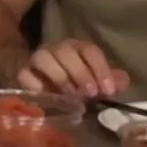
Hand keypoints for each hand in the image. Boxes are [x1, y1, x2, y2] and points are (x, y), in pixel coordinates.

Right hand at [16, 38, 130, 97]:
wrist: (51, 90)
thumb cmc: (78, 85)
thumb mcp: (97, 83)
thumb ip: (110, 82)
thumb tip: (122, 82)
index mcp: (78, 49)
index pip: (89, 50)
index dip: (100, 68)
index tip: (108, 90)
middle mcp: (57, 50)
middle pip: (65, 51)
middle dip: (80, 73)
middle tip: (91, 94)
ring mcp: (38, 59)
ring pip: (43, 58)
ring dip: (59, 77)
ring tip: (71, 97)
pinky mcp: (24, 73)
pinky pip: (25, 74)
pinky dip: (36, 84)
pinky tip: (49, 97)